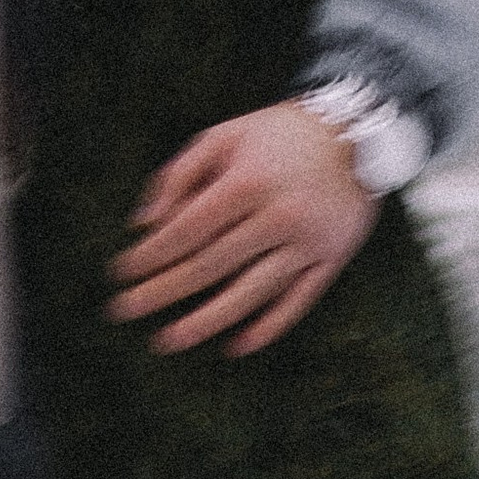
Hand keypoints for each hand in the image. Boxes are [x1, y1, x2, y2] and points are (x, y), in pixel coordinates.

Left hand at [107, 101, 377, 359]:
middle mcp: (278, 216)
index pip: (187, 229)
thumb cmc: (277, 134)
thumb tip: (142, 223)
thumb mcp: (224, 136)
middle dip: (162, 290)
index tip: (120, 272)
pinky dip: (267, 327)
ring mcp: (308, 243)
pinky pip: (297, 302)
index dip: (151, 254)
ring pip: (251, 292)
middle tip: (124, 310)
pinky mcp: (332, 260)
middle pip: (211, 265)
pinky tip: (236, 345)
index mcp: (248, 182)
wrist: (358, 133)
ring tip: (168, 340)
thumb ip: (179, 174)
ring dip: (206, 321)